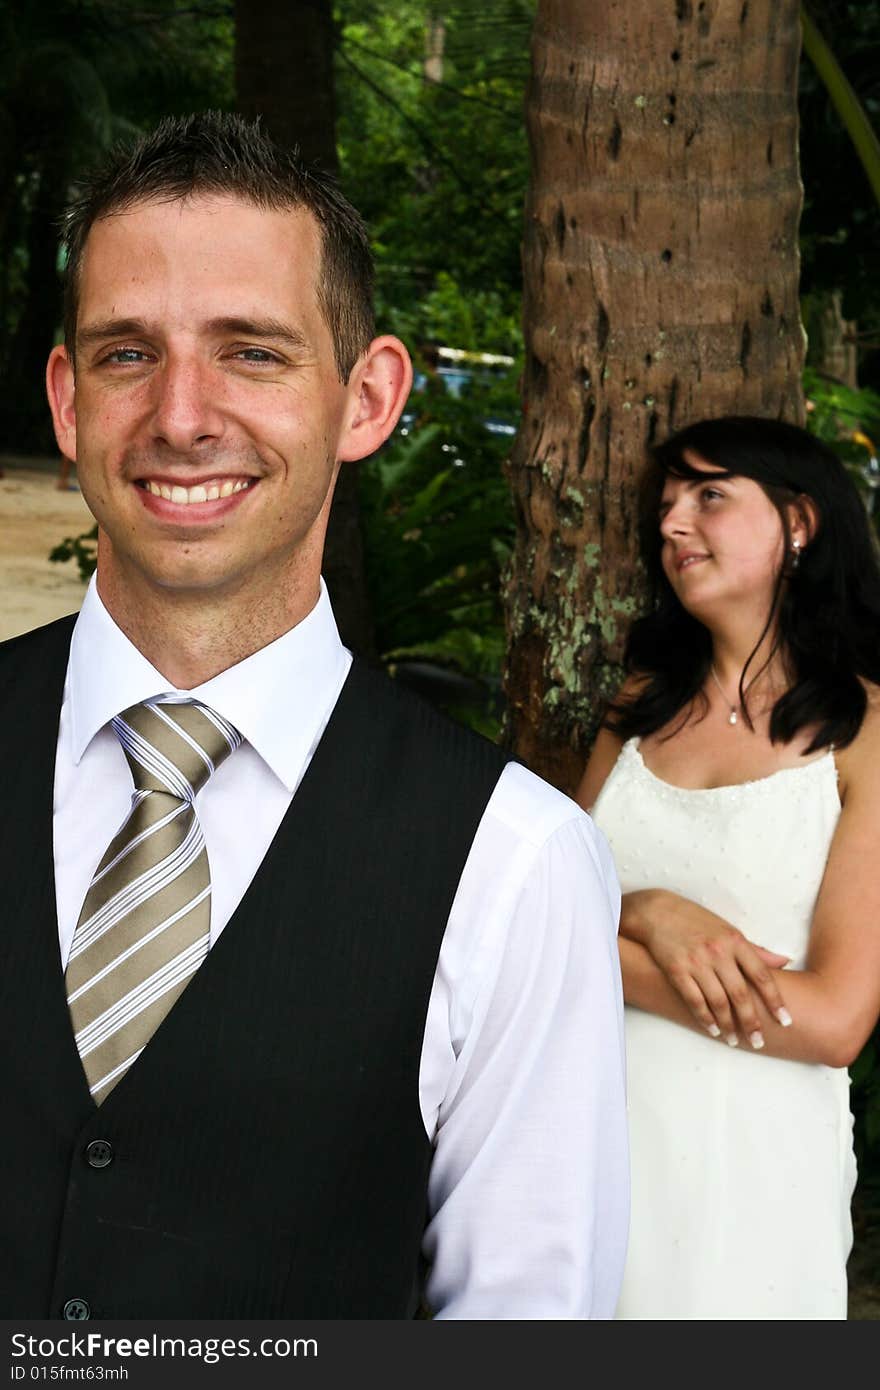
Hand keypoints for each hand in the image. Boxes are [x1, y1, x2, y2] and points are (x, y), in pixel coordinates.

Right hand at [621, 890, 792, 1047]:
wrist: (658, 911)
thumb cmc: (698, 921)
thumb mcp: (729, 930)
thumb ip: (755, 950)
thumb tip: (784, 962)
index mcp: (735, 941)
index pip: (761, 975)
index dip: (775, 1000)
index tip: (786, 1020)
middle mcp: (717, 952)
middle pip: (740, 994)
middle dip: (751, 1022)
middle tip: (759, 1041)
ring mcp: (696, 961)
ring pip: (717, 1002)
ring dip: (728, 1026)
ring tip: (735, 1040)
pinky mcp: (676, 970)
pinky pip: (694, 1000)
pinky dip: (704, 1018)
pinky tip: (713, 1030)